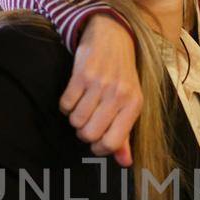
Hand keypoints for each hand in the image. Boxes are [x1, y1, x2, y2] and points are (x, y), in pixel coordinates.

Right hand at [59, 15, 141, 166]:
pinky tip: (75, 96)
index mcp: (133, 105)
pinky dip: (66, 105)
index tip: (97, 142)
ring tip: (83, 107)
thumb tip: (125, 163)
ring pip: (75, 120)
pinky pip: (65, 104)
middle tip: (88, 123)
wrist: (113, 37)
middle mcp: (118, 94)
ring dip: (75, 119)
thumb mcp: (130, 103)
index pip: (112, 142)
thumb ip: (126, 135)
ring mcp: (99, 83)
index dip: (99, 148)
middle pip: (89, 134)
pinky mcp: (81, 74)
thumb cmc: (122, 76)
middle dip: (84, 134)